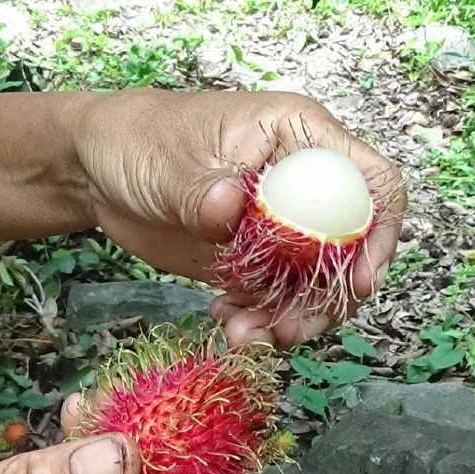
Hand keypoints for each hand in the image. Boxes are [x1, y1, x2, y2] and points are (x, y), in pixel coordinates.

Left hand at [73, 88, 405, 348]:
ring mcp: (280, 226)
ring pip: (314, 283)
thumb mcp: (170, 162)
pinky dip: (257, 320)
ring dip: (290, 317)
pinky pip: (274, 299)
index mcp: (301, 138)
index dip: (377, 235)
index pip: (372, 183)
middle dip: (329, 297)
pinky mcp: (254, 260)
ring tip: (245, 335)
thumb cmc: (140, 139)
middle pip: (351, 247)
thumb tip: (232, 208)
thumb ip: (204, 190)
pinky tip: (227, 325)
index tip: (357, 283)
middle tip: (291, 329)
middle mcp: (302, 183)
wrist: (97, 171)